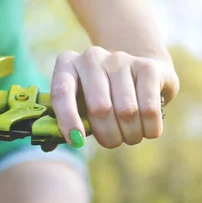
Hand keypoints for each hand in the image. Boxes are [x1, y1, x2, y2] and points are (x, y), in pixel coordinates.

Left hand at [50, 46, 178, 148]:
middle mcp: (91, 57)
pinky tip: (149, 130)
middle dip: (107, 135)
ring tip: (131, 136)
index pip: (61, 92)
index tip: (77, 141)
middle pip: (99, 108)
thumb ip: (64, 123)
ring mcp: (120, 59)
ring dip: (130, 135)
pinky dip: (149, 128)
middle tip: (113, 142)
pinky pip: (149, 109)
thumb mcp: (80, 106)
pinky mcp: (147, 66)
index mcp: (67, 65)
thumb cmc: (104, 97)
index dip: (67, 120)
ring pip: (126, 111)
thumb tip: (51, 145)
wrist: (142, 75)